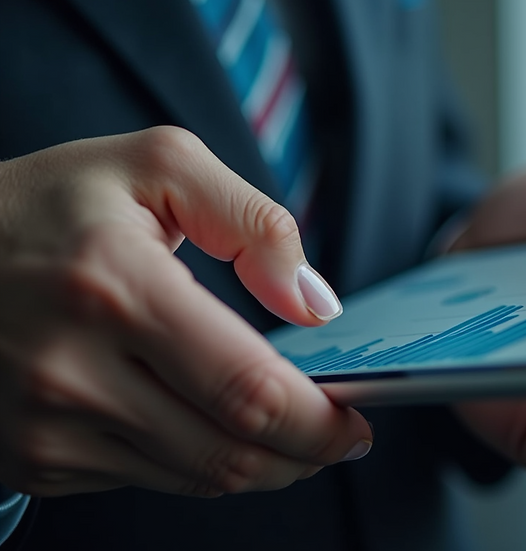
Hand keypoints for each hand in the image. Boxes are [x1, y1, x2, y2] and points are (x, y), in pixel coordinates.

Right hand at [0, 127, 371, 497]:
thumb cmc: (48, 207)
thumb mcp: (155, 166)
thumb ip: (254, 222)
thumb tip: (313, 304)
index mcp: (115, 288)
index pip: (247, 390)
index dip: (317, 421)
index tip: (355, 421)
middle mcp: (73, 371)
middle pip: (230, 452)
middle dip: (304, 454)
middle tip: (336, 436)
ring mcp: (47, 427)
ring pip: (196, 478)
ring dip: (260, 465)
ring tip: (287, 433)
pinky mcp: (34, 460)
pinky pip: (147, 481)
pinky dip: (199, 461)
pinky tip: (211, 425)